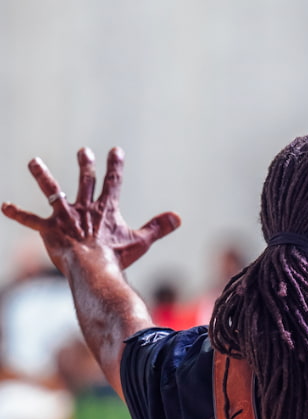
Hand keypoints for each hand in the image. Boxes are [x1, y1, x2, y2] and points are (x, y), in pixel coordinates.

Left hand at [1, 147, 179, 272]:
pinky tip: (4, 206)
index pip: (113, 182)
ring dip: (42, 175)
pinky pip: (31, 221)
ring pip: (53, 192)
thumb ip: (158, 227)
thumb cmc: (117, 257)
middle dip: (85, 164)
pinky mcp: (50, 230)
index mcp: (105, 210)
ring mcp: (65, 217)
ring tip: (33, 162)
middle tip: (83, 151)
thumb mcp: (140, 241)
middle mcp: (84, 208)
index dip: (115, 166)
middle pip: (85, 181)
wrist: (94, 267)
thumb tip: (178, 217)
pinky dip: (17, 214)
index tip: (116, 150)